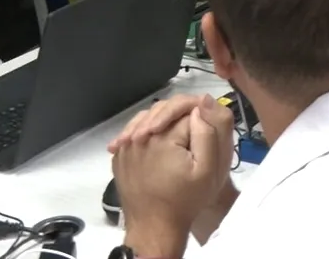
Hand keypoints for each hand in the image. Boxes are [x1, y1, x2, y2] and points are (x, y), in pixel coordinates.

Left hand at [114, 101, 234, 256]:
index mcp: (163, 134)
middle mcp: (139, 134)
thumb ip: (209, 131)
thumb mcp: (208, 168)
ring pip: (147, 117)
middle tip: (196, 133)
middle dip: (181, 114)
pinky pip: (133, 131)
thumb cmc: (184, 200)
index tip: (210, 127)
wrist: (154, 227)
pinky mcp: (119, 156)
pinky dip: (146, 130)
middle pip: (164, 108)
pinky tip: (156, 140)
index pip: (186, 107)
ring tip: (178, 135)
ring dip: (163, 120)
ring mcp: (125, 145)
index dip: (201, 113)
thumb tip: (204, 101)